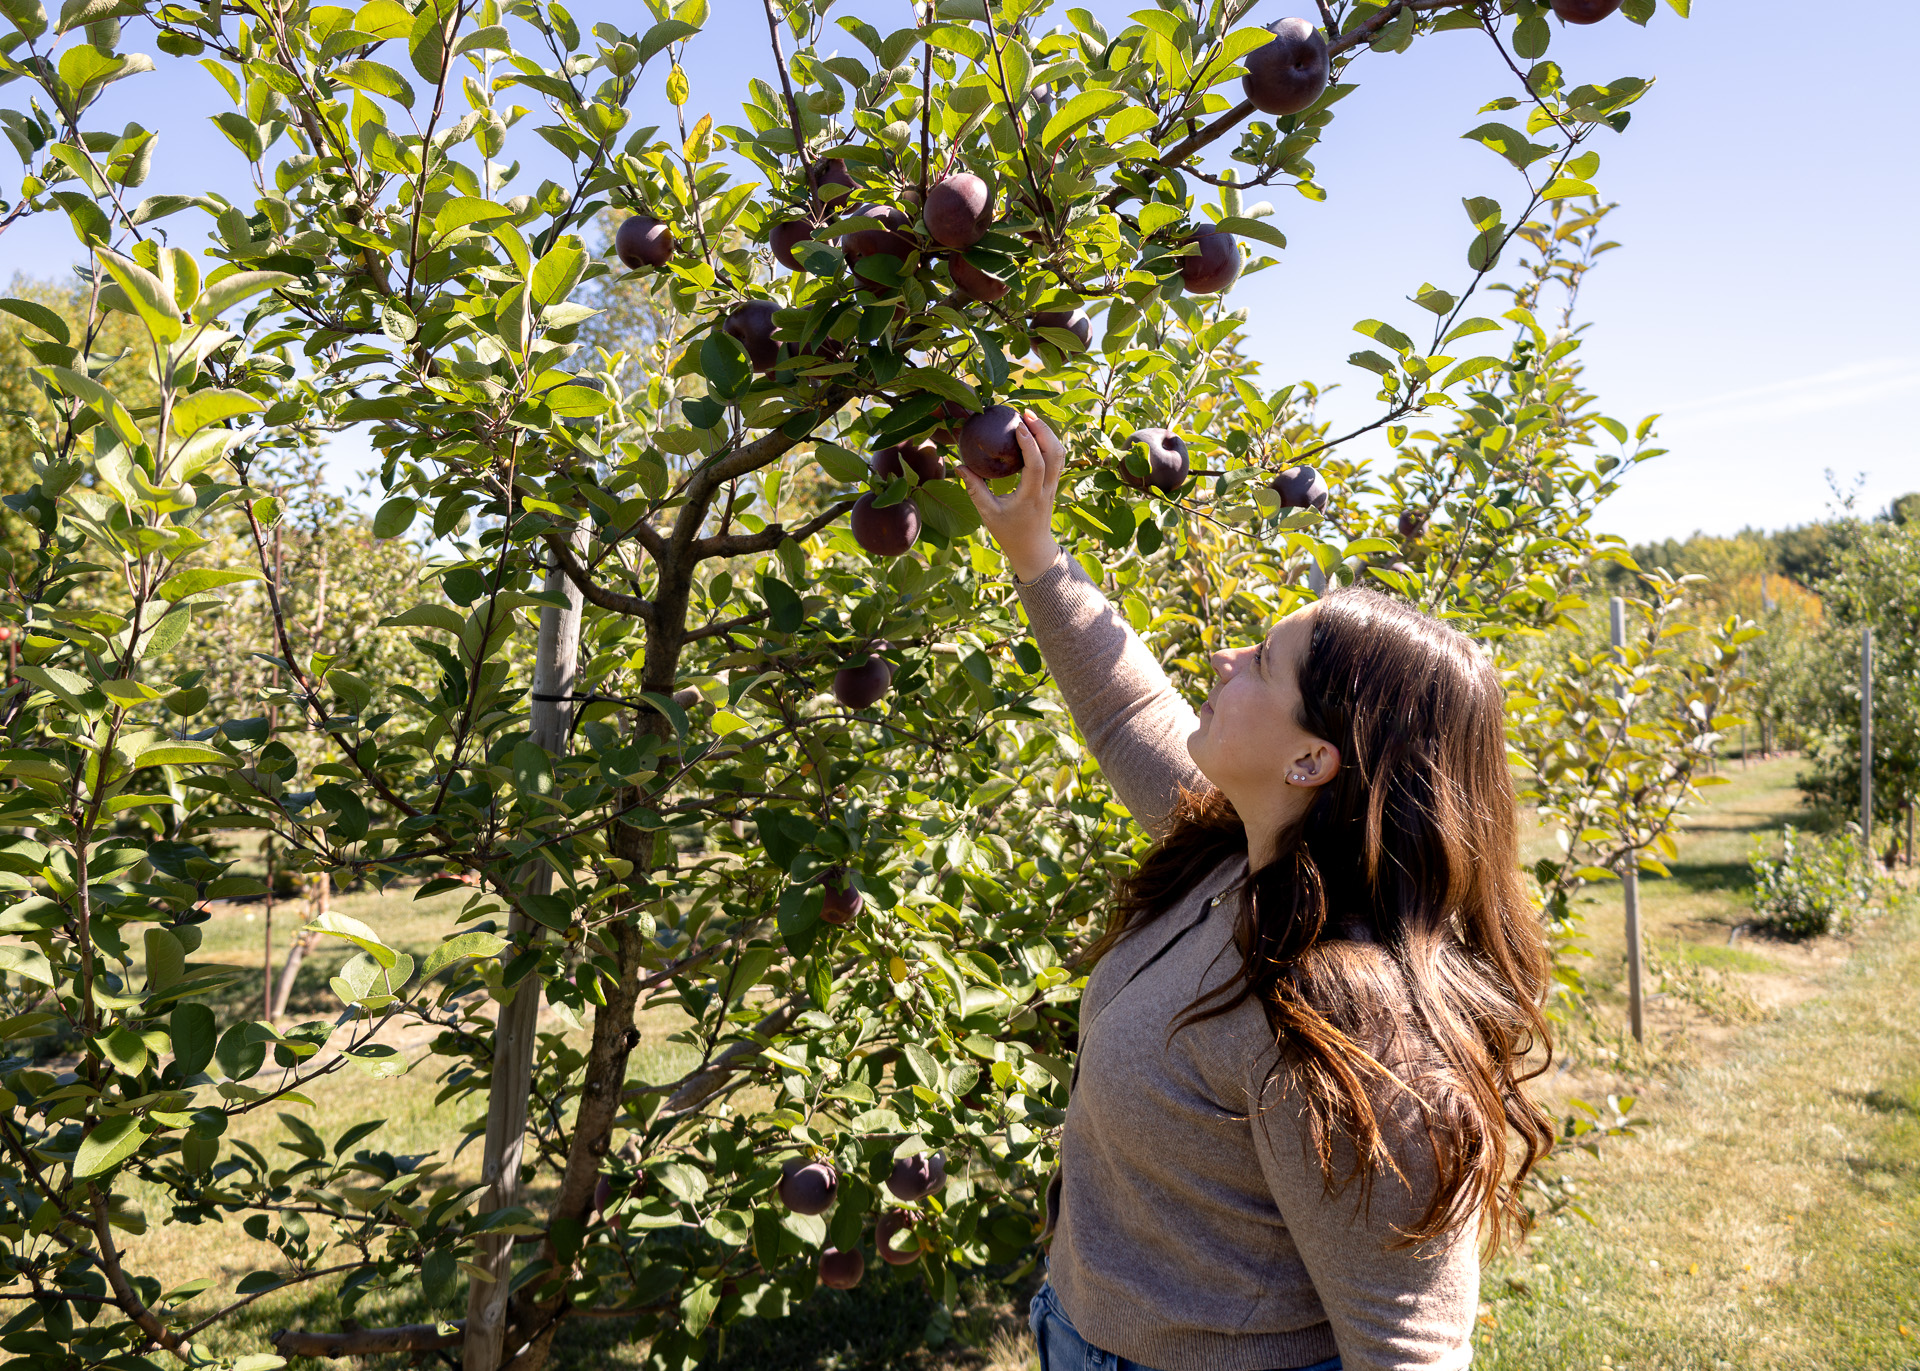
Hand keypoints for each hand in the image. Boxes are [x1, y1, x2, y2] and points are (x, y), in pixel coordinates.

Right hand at [958, 410, 1065, 582]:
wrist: (1033, 547)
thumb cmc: (1008, 532)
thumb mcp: (988, 513)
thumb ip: (974, 489)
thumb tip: (959, 466)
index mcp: (1031, 496)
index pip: (1036, 466)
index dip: (1030, 444)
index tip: (1018, 425)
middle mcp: (1047, 489)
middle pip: (1055, 454)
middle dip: (1043, 430)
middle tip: (1025, 413)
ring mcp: (1054, 486)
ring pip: (1060, 454)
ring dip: (1048, 433)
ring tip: (1031, 417)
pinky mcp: (1054, 484)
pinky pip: (1057, 458)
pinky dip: (1049, 441)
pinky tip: (1035, 431)